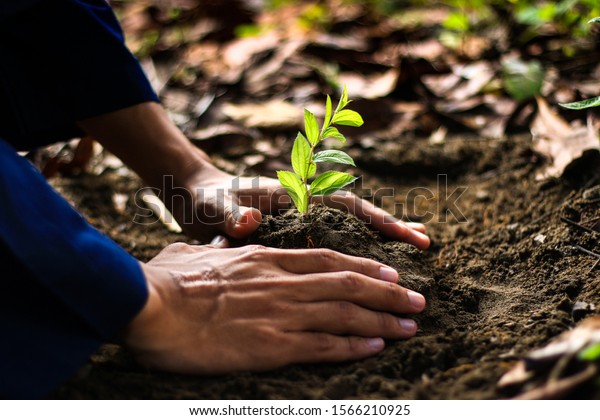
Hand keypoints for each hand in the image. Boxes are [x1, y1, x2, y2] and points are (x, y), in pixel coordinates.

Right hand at [123, 240, 425, 373]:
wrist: (149, 305)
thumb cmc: (166, 280)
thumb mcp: (195, 251)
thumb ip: (218, 244)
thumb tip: (224, 238)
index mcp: (265, 259)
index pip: (328, 259)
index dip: (364, 266)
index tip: (389, 272)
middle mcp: (281, 283)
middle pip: (348, 283)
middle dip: (388, 292)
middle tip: (417, 300)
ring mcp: (279, 313)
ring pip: (345, 313)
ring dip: (383, 320)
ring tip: (410, 326)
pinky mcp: (271, 345)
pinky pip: (323, 344)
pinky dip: (354, 345)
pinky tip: (376, 346)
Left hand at [180, 167, 430, 248]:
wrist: (193, 196)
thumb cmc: (203, 200)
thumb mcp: (212, 206)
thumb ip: (229, 214)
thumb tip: (248, 219)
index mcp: (292, 193)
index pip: (344, 205)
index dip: (377, 219)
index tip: (408, 235)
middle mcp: (304, 202)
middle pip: (357, 214)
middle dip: (390, 226)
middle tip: (426, 242)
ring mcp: (301, 215)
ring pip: (348, 228)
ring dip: (378, 238)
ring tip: (412, 250)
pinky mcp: (293, 231)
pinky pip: (331, 242)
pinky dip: (351, 251)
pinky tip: (365, 270)